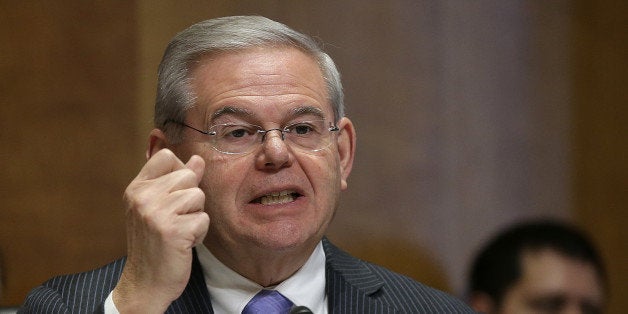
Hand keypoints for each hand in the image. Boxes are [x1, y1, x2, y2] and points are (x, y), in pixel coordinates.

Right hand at [112, 149, 208, 312]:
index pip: (166, 156)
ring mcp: (157, 213)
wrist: (145, 282)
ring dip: (195, 216)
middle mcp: (143, 197)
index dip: (179, 170)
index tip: (175, 192)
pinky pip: (203, 219)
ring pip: (198, 196)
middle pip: (188, 176)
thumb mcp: (158, 207)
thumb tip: (198, 160)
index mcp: (136, 188)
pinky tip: (183, 243)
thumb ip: (176, 182)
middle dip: (190, 198)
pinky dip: (199, 234)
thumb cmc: (154, 243)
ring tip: (179, 231)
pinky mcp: (173, 230)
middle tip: (176, 219)